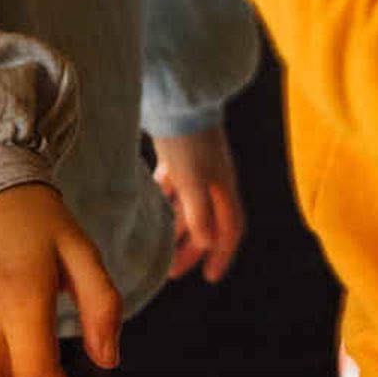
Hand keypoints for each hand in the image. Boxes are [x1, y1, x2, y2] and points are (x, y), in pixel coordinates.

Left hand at [151, 124, 246, 283]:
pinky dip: (163, 203)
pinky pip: (172, 189)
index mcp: (223, 189)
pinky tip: (148, 210)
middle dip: (192, 248)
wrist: (179, 99)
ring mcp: (196, 169)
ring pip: (188, 208)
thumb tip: (205, 242)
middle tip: (173, 272)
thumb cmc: (189, 140)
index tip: (210, 277)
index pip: (229, 229)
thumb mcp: (193, 180)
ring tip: (158, 246)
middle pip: (206, 223)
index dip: (221, 254)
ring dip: (176, 229)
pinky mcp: (177, 156)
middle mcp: (213, 182)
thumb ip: (199, 212)